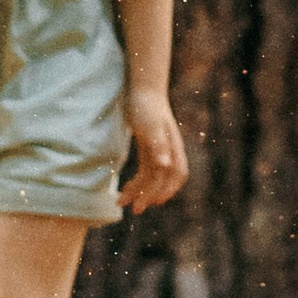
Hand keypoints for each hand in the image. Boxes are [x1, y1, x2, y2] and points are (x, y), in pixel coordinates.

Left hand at [123, 90, 187, 213]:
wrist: (143, 87)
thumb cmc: (147, 105)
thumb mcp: (150, 125)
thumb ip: (158, 145)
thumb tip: (165, 166)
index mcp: (173, 147)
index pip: (175, 174)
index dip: (166, 190)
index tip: (152, 202)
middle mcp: (169, 151)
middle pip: (163, 179)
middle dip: (149, 195)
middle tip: (133, 209)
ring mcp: (159, 150)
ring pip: (152, 177)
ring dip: (139, 191)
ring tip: (122, 202)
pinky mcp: (149, 147)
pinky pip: (146, 170)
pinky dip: (138, 181)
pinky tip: (126, 187)